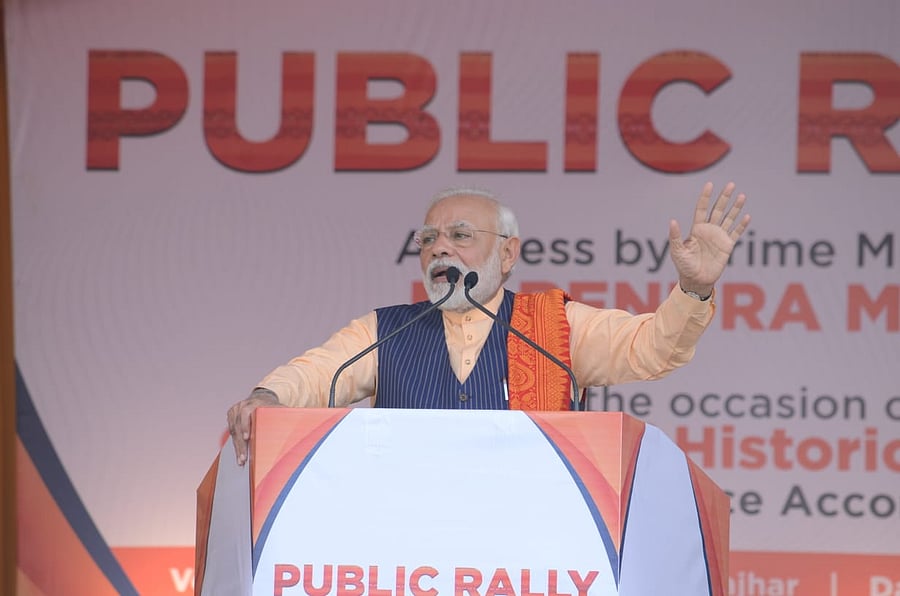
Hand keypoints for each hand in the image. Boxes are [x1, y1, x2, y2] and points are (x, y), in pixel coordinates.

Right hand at [226, 388, 281, 465]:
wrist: (263, 398)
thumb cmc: (273, 407)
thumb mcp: (280, 409)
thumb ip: (287, 416)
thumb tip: (300, 425)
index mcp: (254, 403)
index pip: (246, 413)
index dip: (245, 425)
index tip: (246, 437)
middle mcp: (242, 405)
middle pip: (238, 426)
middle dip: (241, 444)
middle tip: (243, 458)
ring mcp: (235, 410)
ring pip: (233, 431)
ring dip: (237, 447)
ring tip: (241, 461)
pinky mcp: (231, 415)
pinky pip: (231, 431)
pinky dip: (235, 443)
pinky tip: (239, 453)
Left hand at [669, 182, 749, 296]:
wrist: (696, 280)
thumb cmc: (684, 266)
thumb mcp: (677, 251)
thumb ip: (675, 236)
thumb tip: (672, 221)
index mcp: (696, 229)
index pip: (702, 209)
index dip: (706, 197)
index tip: (710, 184)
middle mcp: (709, 230)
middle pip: (718, 209)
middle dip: (724, 197)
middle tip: (731, 184)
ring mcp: (719, 237)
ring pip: (729, 218)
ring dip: (735, 208)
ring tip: (742, 196)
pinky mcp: (727, 246)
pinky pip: (736, 233)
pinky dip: (741, 225)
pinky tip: (747, 216)